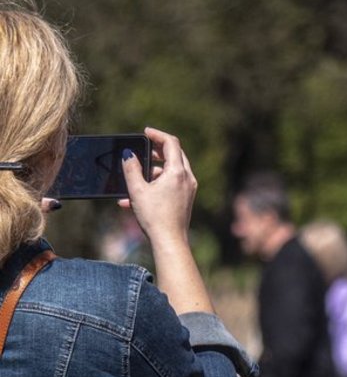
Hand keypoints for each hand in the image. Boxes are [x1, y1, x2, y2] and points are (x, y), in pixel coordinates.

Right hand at [120, 128, 211, 314]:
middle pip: (174, 155)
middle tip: (142, 151)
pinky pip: (171, 186)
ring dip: (153, 171)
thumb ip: (131, 168)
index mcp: (178, 172)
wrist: (170, 243)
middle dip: (156, 151)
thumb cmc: (154, 217)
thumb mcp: (137, 190)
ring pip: (172, 171)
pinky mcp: (185, 201)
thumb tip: (128, 155)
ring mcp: (188, 190)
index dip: (157, 134)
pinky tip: (135, 199)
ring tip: (135, 178)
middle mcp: (187, 179)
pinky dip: (156, 185)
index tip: (145, 133)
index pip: (171, 142)